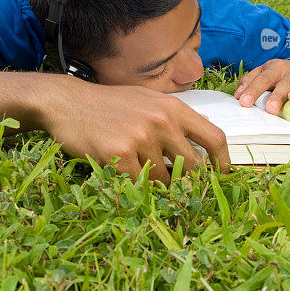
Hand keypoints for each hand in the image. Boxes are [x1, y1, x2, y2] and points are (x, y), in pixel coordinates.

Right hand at [42, 78, 230, 184]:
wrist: (66, 102)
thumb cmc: (109, 104)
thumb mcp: (147, 100)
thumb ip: (175, 119)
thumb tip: (204, 139)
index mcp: (172, 107)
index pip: (213, 137)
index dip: (223, 163)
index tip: (221, 177)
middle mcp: (161, 121)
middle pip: (193, 167)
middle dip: (188, 183)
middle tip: (178, 190)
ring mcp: (140, 137)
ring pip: (163, 180)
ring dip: (154, 185)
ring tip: (135, 170)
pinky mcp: (119, 154)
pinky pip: (138, 184)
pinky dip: (133, 185)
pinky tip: (120, 172)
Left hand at [234, 58, 289, 114]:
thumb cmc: (286, 75)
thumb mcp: (268, 73)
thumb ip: (251, 81)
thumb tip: (237, 95)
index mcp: (276, 68)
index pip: (262, 78)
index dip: (253, 90)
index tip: (244, 103)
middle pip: (283, 82)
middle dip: (276, 95)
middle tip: (269, 109)